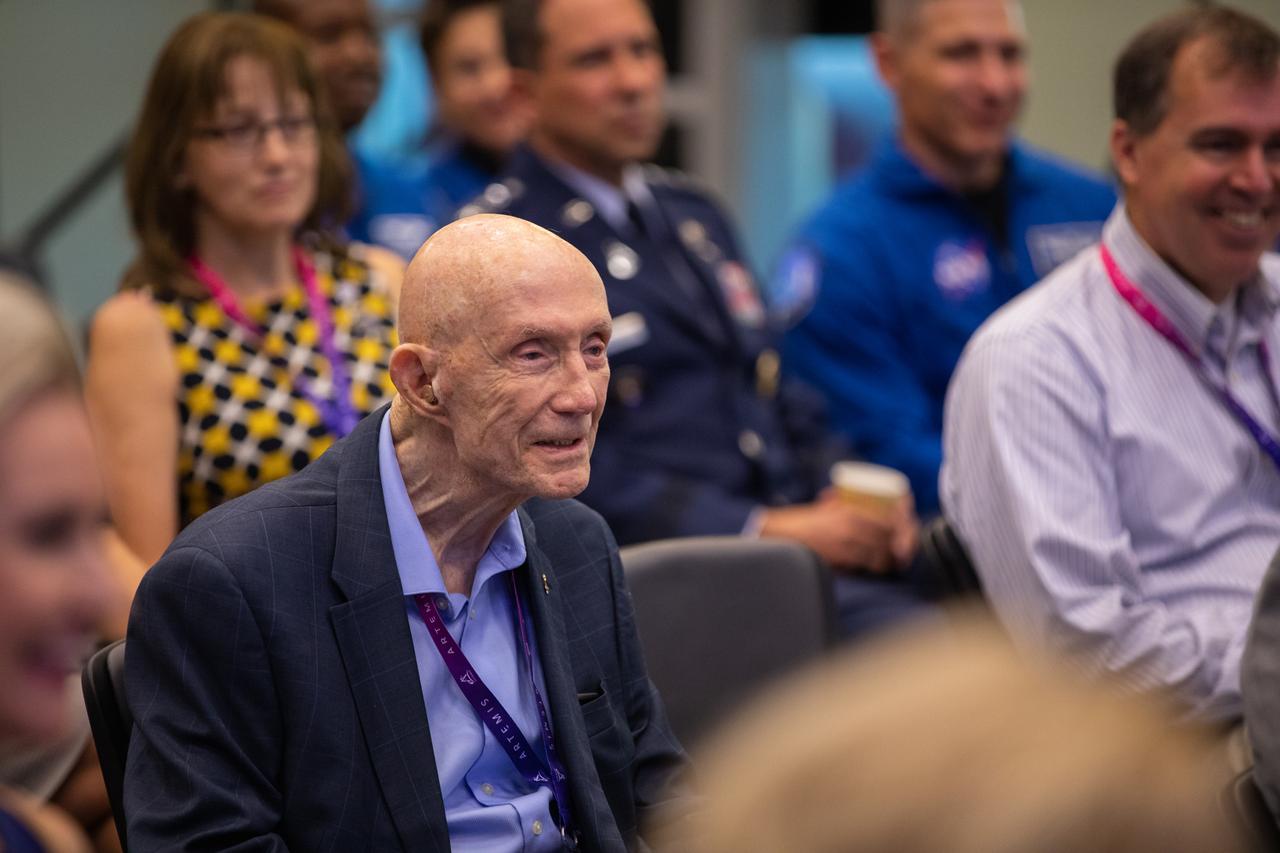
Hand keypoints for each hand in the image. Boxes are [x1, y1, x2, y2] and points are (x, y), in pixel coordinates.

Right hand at [758, 492, 918, 573]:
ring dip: (892, 557)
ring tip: (894, 560)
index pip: (890, 515)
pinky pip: (869, 563)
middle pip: (891, 534)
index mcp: (852, 509)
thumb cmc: (807, 521)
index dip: (905, 523)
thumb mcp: (830, 505)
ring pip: (883, 551)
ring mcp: (848, 541)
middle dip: (904, 543)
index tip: (908, 528)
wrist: (785, 534)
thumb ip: (848, 502)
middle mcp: (853, 523)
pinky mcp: (842, 556)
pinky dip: (878, 566)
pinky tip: (879, 567)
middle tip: (905, 550)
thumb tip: (866, 497)